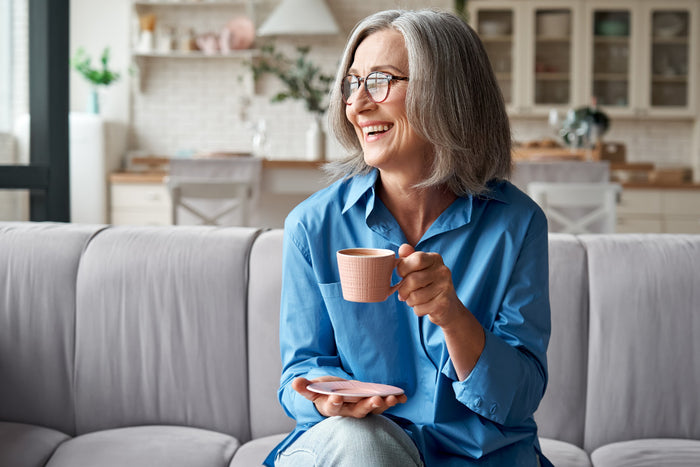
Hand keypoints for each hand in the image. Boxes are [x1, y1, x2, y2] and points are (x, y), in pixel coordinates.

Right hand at [292, 376, 406, 418]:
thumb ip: (305, 387)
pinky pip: (383, 403)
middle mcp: (348, 410)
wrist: (334, 396)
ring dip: (383, 404)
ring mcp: (361, 407)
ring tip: (392, 398)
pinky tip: (402, 396)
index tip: (337, 397)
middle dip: (367, 406)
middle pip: (358, 411)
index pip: (333, 408)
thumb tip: (295, 382)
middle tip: (375, 400)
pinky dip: (393, 401)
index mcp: (331, 407)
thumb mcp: (313, 389)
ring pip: (373, 409)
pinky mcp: (371, 403)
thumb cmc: (323, 392)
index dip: (335, 403)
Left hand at [396, 244, 466, 327]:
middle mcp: (443, 271)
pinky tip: (424, 306)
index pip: (416, 259)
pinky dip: (417, 310)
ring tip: (415, 299)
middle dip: (403, 290)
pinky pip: (419, 308)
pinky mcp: (443, 304)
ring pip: (414, 297)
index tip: (402, 275)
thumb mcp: (419, 269)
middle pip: (412, 280)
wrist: (449, 307)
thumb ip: (409, 258)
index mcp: (435, 259)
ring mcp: (445, 288)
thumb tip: (403, 247)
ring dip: (409, 301)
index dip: (403, 268)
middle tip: (404, 293)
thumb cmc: (428, 285)